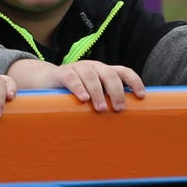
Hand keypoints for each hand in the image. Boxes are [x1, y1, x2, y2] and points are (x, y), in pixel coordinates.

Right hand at [9, 58, 144, 111]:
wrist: (45, 82)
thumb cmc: (74, 93)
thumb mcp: (93, 94)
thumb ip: (106, 100)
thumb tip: (128, 120)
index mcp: (103, 71)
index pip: (123, 71)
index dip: (134, 82)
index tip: (141, 96)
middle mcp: (93, 66)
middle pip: (109, 74)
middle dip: (116, 91)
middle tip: (119, 108)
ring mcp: (77, 68)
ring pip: (91, 76)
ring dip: (98, 93)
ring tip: (101, 109)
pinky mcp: (61, 73)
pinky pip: (72, 78)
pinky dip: (79, 88)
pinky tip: (83, 99)